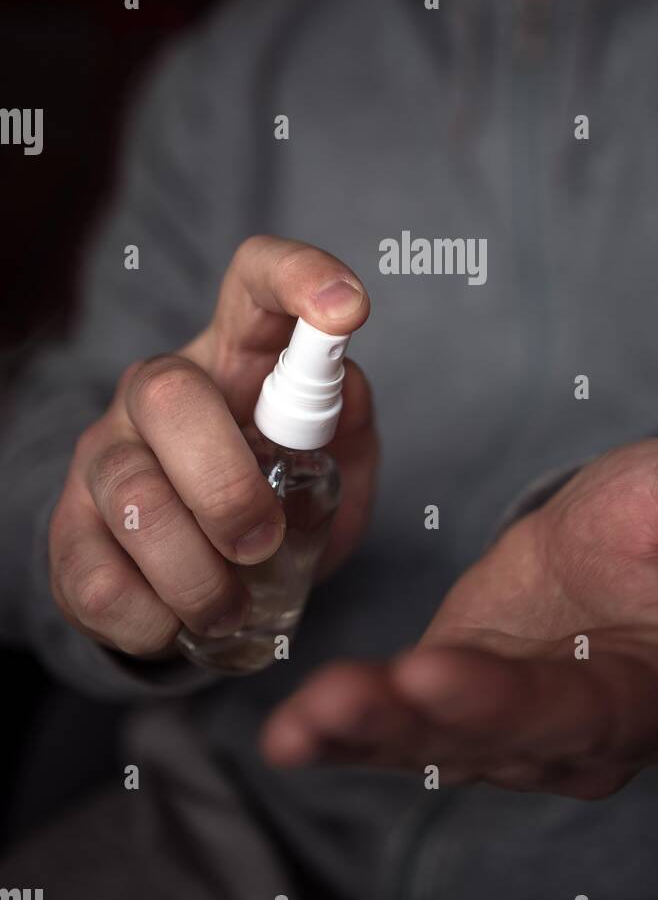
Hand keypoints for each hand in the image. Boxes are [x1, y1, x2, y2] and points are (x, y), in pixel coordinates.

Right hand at [50, 236, 374, 656]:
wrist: (199, 583)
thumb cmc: (278, 500)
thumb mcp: (334, 463)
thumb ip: (346, 426)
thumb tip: (345, 386)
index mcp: (236, 355)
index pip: (254, 280)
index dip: (298, 276)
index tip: (347, 308)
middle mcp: (158, 389)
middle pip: (170, 397)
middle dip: (226, 484)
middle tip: (263, 542)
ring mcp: (104, 454)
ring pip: (134, 497)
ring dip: (195, 574)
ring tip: (230, 608)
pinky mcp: (67, 530)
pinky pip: (99, 578)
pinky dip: (151, 618)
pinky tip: (176, 623)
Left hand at [261, 439, 657, 797]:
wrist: (630, 551)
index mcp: (647, 694)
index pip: (574, 708)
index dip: (506, 698)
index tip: (434, 673)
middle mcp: (574, 736)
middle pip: (488, 738)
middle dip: (411, 722)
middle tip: (337, 701)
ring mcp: (508, 728)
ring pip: (431, 743)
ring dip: (362, 734)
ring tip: (296, 726)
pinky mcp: (452, 702)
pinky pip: (397, 727)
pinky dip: (343, 730)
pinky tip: (289, 731)